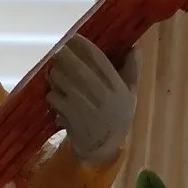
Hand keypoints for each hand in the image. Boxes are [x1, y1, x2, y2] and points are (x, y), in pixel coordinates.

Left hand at [48, 35, 139, 165]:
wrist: (102, 148)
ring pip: (63, 82)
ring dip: (55, 74)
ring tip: (53, 72)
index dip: (82, 45)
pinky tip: (53, 95)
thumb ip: (132, 70)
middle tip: (58, 52)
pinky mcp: (70, 118)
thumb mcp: (130, 94)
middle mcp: (101, 95)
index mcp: (117, 86)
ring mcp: (84, 107)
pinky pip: (55, 99)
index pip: (97, 58)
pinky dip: (51, 94)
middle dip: (64, 56)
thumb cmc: (117, 117)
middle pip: (77, 68)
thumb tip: (135, 46)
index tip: (73, 38)